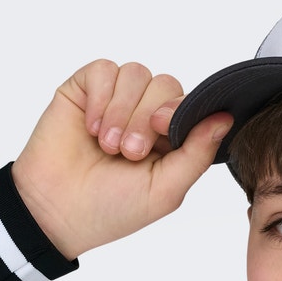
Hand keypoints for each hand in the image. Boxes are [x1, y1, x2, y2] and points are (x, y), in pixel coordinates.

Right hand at [10, 60, 232, 258]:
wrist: (56, 210)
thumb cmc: (110, 209)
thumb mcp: (164, 190)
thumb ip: (197, 154)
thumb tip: (225, 117)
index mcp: (168, 141)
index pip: (188, 105)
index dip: (178, 112)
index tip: (161, 131)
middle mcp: (144, 115)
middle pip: (165, 84)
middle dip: (147, 117)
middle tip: (127, 152)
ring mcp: (114, 100)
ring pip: (135, 73)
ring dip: (122, 111)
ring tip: (107, 145)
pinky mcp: (85, 88)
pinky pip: (104, 70)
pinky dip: (100, 98)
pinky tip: (90, 126)